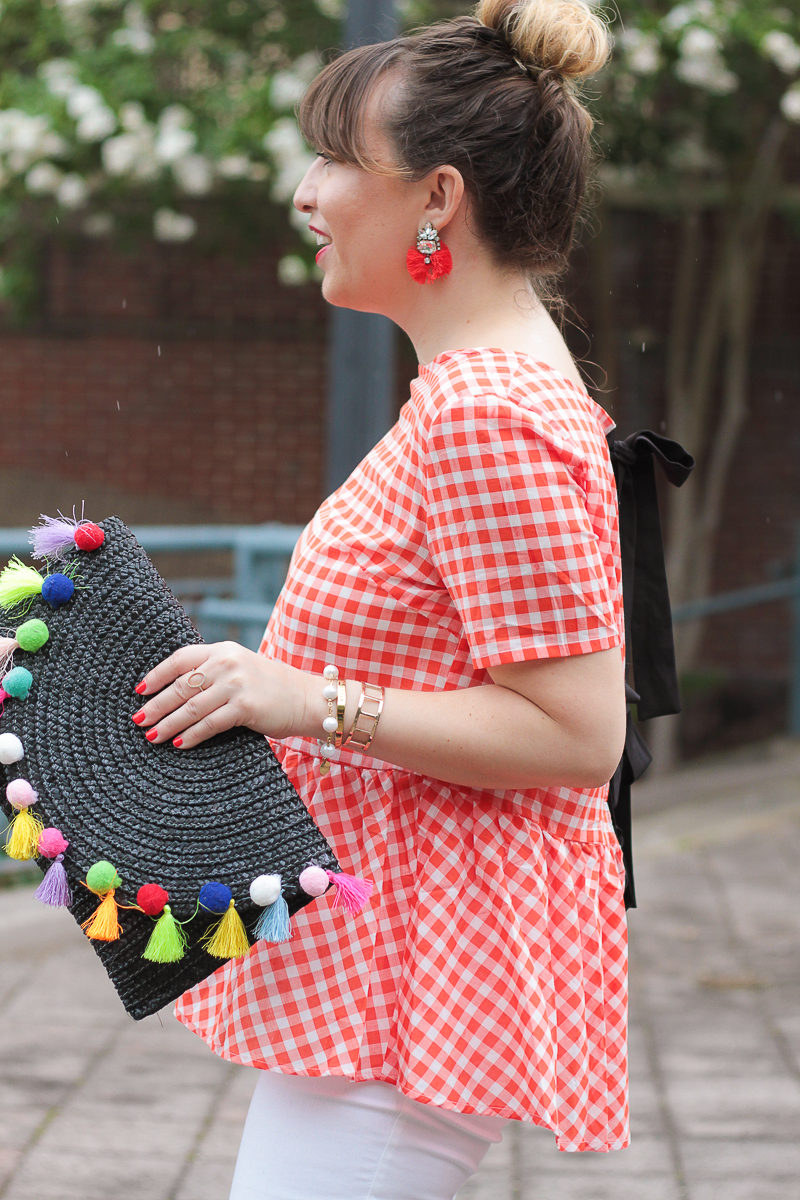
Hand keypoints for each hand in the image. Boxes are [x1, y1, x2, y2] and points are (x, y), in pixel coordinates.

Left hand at [131, 641, 310, 748]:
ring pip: (191, 707)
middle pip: (181, 685)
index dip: (157, 675)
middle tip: (138, 720)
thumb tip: (175, 691)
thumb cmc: (272, 687)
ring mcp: (236, 684)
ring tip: (152, 736)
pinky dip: (192, 735)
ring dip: (168, 724)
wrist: (307, 697)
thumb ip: (214, 671)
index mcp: (223, 650)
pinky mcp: (245, 706)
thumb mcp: (241, 668)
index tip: (140, 690)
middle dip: (156, 705)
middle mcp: (228, 663)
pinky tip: (179, 744)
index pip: (181, 659)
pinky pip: (210, 724)